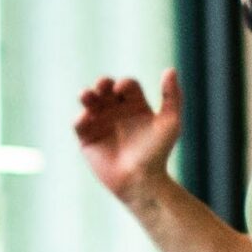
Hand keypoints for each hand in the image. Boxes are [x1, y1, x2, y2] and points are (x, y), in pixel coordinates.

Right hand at [75, 70, 182, 201]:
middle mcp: (117, 112)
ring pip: (89, 102)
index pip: (127, 85)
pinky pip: (79, 124)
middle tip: (102, 85)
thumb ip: (172, 96)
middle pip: (105, 89)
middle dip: (102, 83)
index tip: (123, 91)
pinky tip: (85, 118)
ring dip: (86, 95)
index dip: (124, 84)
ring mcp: (101, 124)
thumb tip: (171, 69)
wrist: (142, 181)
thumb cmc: (158, 153)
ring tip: (86, 95)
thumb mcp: (170, 122)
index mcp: (136, 106)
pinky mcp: (88, 139)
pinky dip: (79, 119)